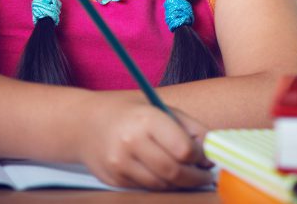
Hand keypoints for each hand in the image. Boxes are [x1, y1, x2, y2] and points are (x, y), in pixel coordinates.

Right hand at [78, 97, 214, 189]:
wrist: (85, 123)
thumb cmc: (130, 112)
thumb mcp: (161, 107)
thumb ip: (189, 127)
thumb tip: (211, 152)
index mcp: (146, 119)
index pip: (183, 149)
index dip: (199, 156)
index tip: (204, 156)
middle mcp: (131, 142)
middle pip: (174, 171)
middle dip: (196, 177)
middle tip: (206, 175)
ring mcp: (120, 163)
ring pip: (162, 184)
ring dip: (180, 183)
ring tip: (188, 174)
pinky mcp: (114, 179)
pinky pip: (146, 188)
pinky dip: (161, 184)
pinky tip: (165, 174)